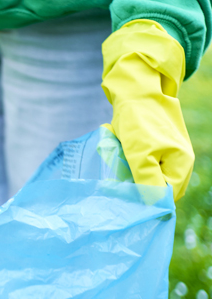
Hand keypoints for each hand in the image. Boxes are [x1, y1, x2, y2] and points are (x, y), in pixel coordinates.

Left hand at [101, 20, 193, 200]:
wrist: (135, 91)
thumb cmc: (138, 122)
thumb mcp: (140, 154)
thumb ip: (147, 181)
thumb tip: (155, 207)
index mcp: (181, 165)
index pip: (165, 196)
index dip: (146, 199)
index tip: (124, 193)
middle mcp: (178, 162)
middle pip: (156, 187)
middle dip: (135, 182)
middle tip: (119, 170)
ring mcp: (166, 154)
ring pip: (144, 175)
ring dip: (128, 169)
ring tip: (118, 155)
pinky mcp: (152, 147)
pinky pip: (138, 162)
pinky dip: (125, 159)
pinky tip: (118, 148)